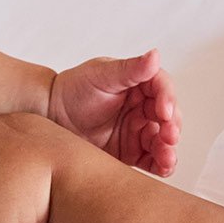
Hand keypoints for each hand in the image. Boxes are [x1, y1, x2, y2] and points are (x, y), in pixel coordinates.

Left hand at [46, 49, 180, 175]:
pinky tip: (163, 168)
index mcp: (140, 84)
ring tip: (167, 158)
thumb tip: (155, 55)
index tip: (164, 111)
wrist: (51, 115)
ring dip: (169, 149)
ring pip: (162, 140)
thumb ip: (130, 69)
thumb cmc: (75, 88)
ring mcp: (138, 130)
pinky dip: (161, 165)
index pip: (162, 89)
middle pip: (168, 117)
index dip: (168, 99)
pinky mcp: (132, 152)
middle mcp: (143, 107)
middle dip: (172, 127)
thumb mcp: (102, 74)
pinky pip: (152, 159)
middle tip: (169, 136)